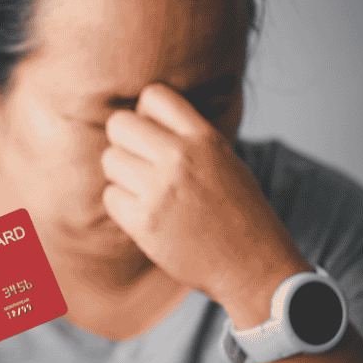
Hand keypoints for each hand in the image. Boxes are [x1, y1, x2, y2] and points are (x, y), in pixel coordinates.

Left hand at [100, 82, 304, 306]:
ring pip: (110, 160)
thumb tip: (145, 120)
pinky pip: (110, 197)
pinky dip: (121, 205)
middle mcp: (181, 158)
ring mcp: (160, 190)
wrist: (253, 266)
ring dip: (121, 176)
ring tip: (144, 192)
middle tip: (139, 165)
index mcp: (205, 138)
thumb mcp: (227, 161)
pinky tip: (143, 214)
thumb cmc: (240, 214)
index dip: (145, 115)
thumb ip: (190, 139)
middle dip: (123, 143)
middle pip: (119, 124)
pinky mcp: (145, 222)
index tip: (153, 136)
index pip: (153, 96)